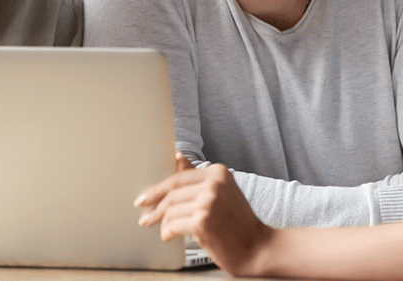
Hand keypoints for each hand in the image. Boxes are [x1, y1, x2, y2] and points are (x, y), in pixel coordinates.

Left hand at [134, 161, 272, 275]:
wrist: (258, 247)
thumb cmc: (239, 222)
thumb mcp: (222, 192)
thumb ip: (198, 177)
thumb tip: (177, 155)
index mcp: (218, 172)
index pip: (179, 177)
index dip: (159, 188)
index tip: (146, 196)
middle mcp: (214, 184)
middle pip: (172, 193)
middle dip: (155, 206)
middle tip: (145, 215)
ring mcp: (208, 203)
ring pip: (170, 210)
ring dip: (162, 222)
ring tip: (163, 229)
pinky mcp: (202, 222)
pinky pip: (173, 225)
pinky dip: (167, 232)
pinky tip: (169, 235)